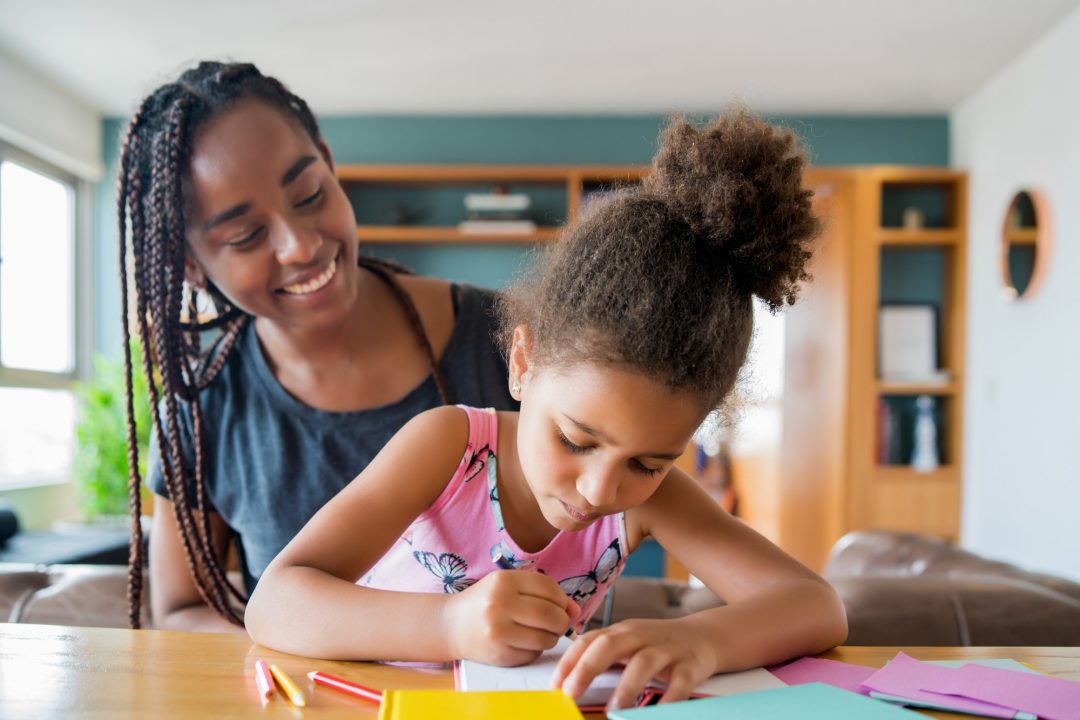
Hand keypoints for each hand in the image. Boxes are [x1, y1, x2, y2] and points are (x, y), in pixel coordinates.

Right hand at [445, 570, 579, 665]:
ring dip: (551, 637)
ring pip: (545, 638)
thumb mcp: (510, 586)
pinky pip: (533, 654)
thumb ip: (543, 593)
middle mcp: (500, 604)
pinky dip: (536, 650)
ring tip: (540, 632)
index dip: (562, 599)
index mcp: (504, 581)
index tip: (561, 606)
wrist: (452, 625)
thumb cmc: (487, 602)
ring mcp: (498, 632)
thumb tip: (576, 610)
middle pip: (551, 615)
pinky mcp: (498, 655)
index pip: (549, 589)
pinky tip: (524, 642)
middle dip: (562, 622)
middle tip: (558, 623)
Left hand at [552, 618, 717, 709]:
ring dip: (626, 687)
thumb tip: (568, 683)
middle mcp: (642, 636)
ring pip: (643, 663)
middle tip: (571, 693)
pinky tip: (657, 713)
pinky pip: (680, 683)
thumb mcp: (628, 643)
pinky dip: (669, 699)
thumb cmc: (657, 645)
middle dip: (587, 668)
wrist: (704, 636)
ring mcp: (667, 650)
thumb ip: (603, 658)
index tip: (555, 685)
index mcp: (622, 631)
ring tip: (614, 710)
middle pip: (610, 645)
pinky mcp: (690, 666)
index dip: (570, 661)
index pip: (589, 641)